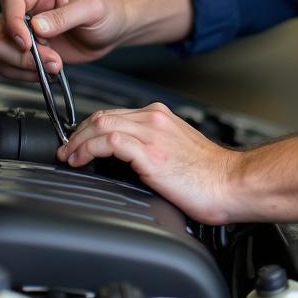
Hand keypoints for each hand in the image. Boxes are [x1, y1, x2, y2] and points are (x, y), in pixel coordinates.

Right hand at [0, 0, 127, 81]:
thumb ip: (65, 16)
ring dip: (21, 64)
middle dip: (18, 51)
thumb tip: (38, 26)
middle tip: (45, 59)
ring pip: (0, 48)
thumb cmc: (109, 10)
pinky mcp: (31, 48)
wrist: (115, 29)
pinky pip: (10, 63)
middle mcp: (31, 6)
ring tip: (53, 65)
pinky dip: (23, 73)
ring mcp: (28, 29)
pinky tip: (46, 71)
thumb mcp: (93, 8)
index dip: (12, 21)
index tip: (26, 42)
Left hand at [59, 102, 236, 224]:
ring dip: (77, 141)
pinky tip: (80, 160)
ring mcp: (152, 133)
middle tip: (66, 151)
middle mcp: (155, 119)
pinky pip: (109, 142)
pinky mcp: (150, 152)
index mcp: (160, 117)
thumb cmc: (209, 175)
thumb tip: (126, 161)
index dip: (89, 128)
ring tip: (68, 156)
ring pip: (101, 124)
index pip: (114, 114)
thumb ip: (151, 147)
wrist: (231, 183)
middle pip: (102, 116)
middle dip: (77, 133)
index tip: (78, 143)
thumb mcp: (176, 152)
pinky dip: (88, 149)